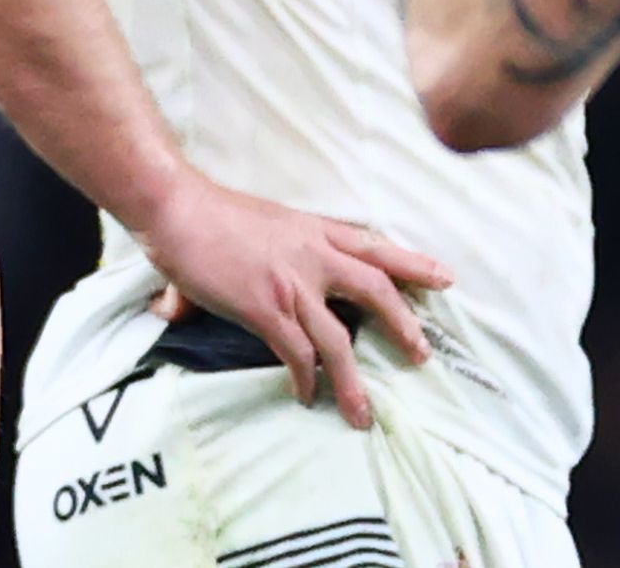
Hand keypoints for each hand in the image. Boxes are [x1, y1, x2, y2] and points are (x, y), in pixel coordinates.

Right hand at [133, 175, 452, 430]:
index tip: (443, 277)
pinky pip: (297, 354)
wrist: (176, 206)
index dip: (411, 264)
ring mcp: (292, 283)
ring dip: (353, 381)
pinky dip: (306, 379)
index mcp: (314, 229)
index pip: (374, 246)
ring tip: (363, 413)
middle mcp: (312, 255)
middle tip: (422, 352)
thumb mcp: (260, 223)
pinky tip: (306, 395)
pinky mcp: (266, 308)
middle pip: (375, 289)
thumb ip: (265, 254)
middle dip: (403, 324)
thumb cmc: (207, 213)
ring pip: (339, 339)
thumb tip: (227, 289)